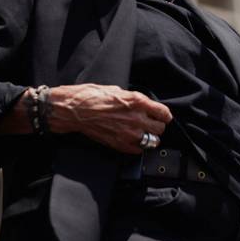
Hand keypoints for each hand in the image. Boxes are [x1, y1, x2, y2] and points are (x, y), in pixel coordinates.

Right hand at [48, 83, 172, 153]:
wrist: (74, 110)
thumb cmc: (92, 97)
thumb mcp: (118, 90)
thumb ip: (134, 99)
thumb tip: (143, 105)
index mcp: (137, 102)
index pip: (164, 113)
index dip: (164, 115)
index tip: (163, 116)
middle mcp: (135, 118)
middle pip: (160, 129)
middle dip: (157, 126)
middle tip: (151, 124)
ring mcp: (128, 134)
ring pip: (152, 142)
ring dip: (150, 138)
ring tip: (144, 134)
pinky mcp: (119, 144)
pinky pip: (138, 150)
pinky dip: (138, 146)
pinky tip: (133, 140)